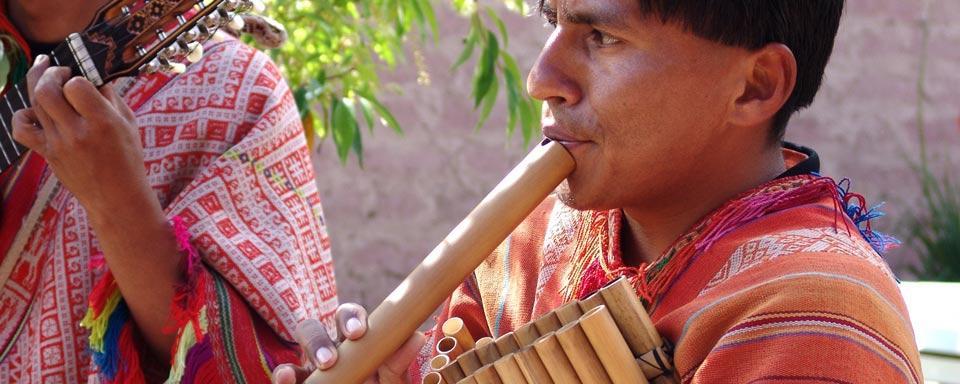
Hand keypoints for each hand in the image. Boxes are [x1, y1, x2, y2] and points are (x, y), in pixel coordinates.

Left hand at [12, 54, 155, 220]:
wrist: (118, 198)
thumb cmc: (128, 160)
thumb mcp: (130, 125)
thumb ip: (111, 98)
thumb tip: (94, 76)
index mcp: (102, 123)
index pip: (76, 85)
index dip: (77, 77)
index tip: (84, 81)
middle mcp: (76, 132)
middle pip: (46, 90)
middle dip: (50, 72)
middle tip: (60, 71)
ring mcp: (58, 144)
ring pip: (34, 103)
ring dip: (38, 84)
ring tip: (45, 75)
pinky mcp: (47, 153)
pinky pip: (22, 130)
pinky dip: (22, 116)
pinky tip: (34, 111)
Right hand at [272, 303, 425, 383]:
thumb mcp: (389, 383)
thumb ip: (396, 366)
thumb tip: (415, 337)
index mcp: (354, 341)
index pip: (350, 318)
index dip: (351, 319)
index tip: (358, 333)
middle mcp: (329, 348)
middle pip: (318, 325)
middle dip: (321, 338)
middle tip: (331, 360)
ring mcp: (309, 366)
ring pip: (299, 347)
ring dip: (307, 351)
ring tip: (322, 367)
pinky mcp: (296, 381)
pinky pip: (285, 374)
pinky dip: (284, 375)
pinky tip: (287, 379)